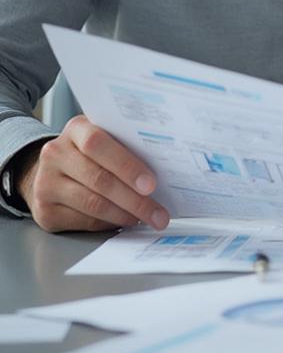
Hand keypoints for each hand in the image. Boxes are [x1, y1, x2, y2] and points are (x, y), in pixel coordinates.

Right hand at [16, 115, 168, 232]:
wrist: (53, 168)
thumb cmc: (92, 151)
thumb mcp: (107, 136)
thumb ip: (128, 143)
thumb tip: (169, 164)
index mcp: (76, 129)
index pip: (99, 144)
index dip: (126, 165)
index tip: (152, 184)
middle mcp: (55, 154)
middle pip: (99, 179)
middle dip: (134, 199)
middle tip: (158, 213)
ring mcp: (46, 183)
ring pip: (92, 203)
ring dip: (125, 214)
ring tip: (147, 218)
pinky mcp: (44, 211)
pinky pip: (83, 221)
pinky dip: (109, 223)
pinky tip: (125, 221)